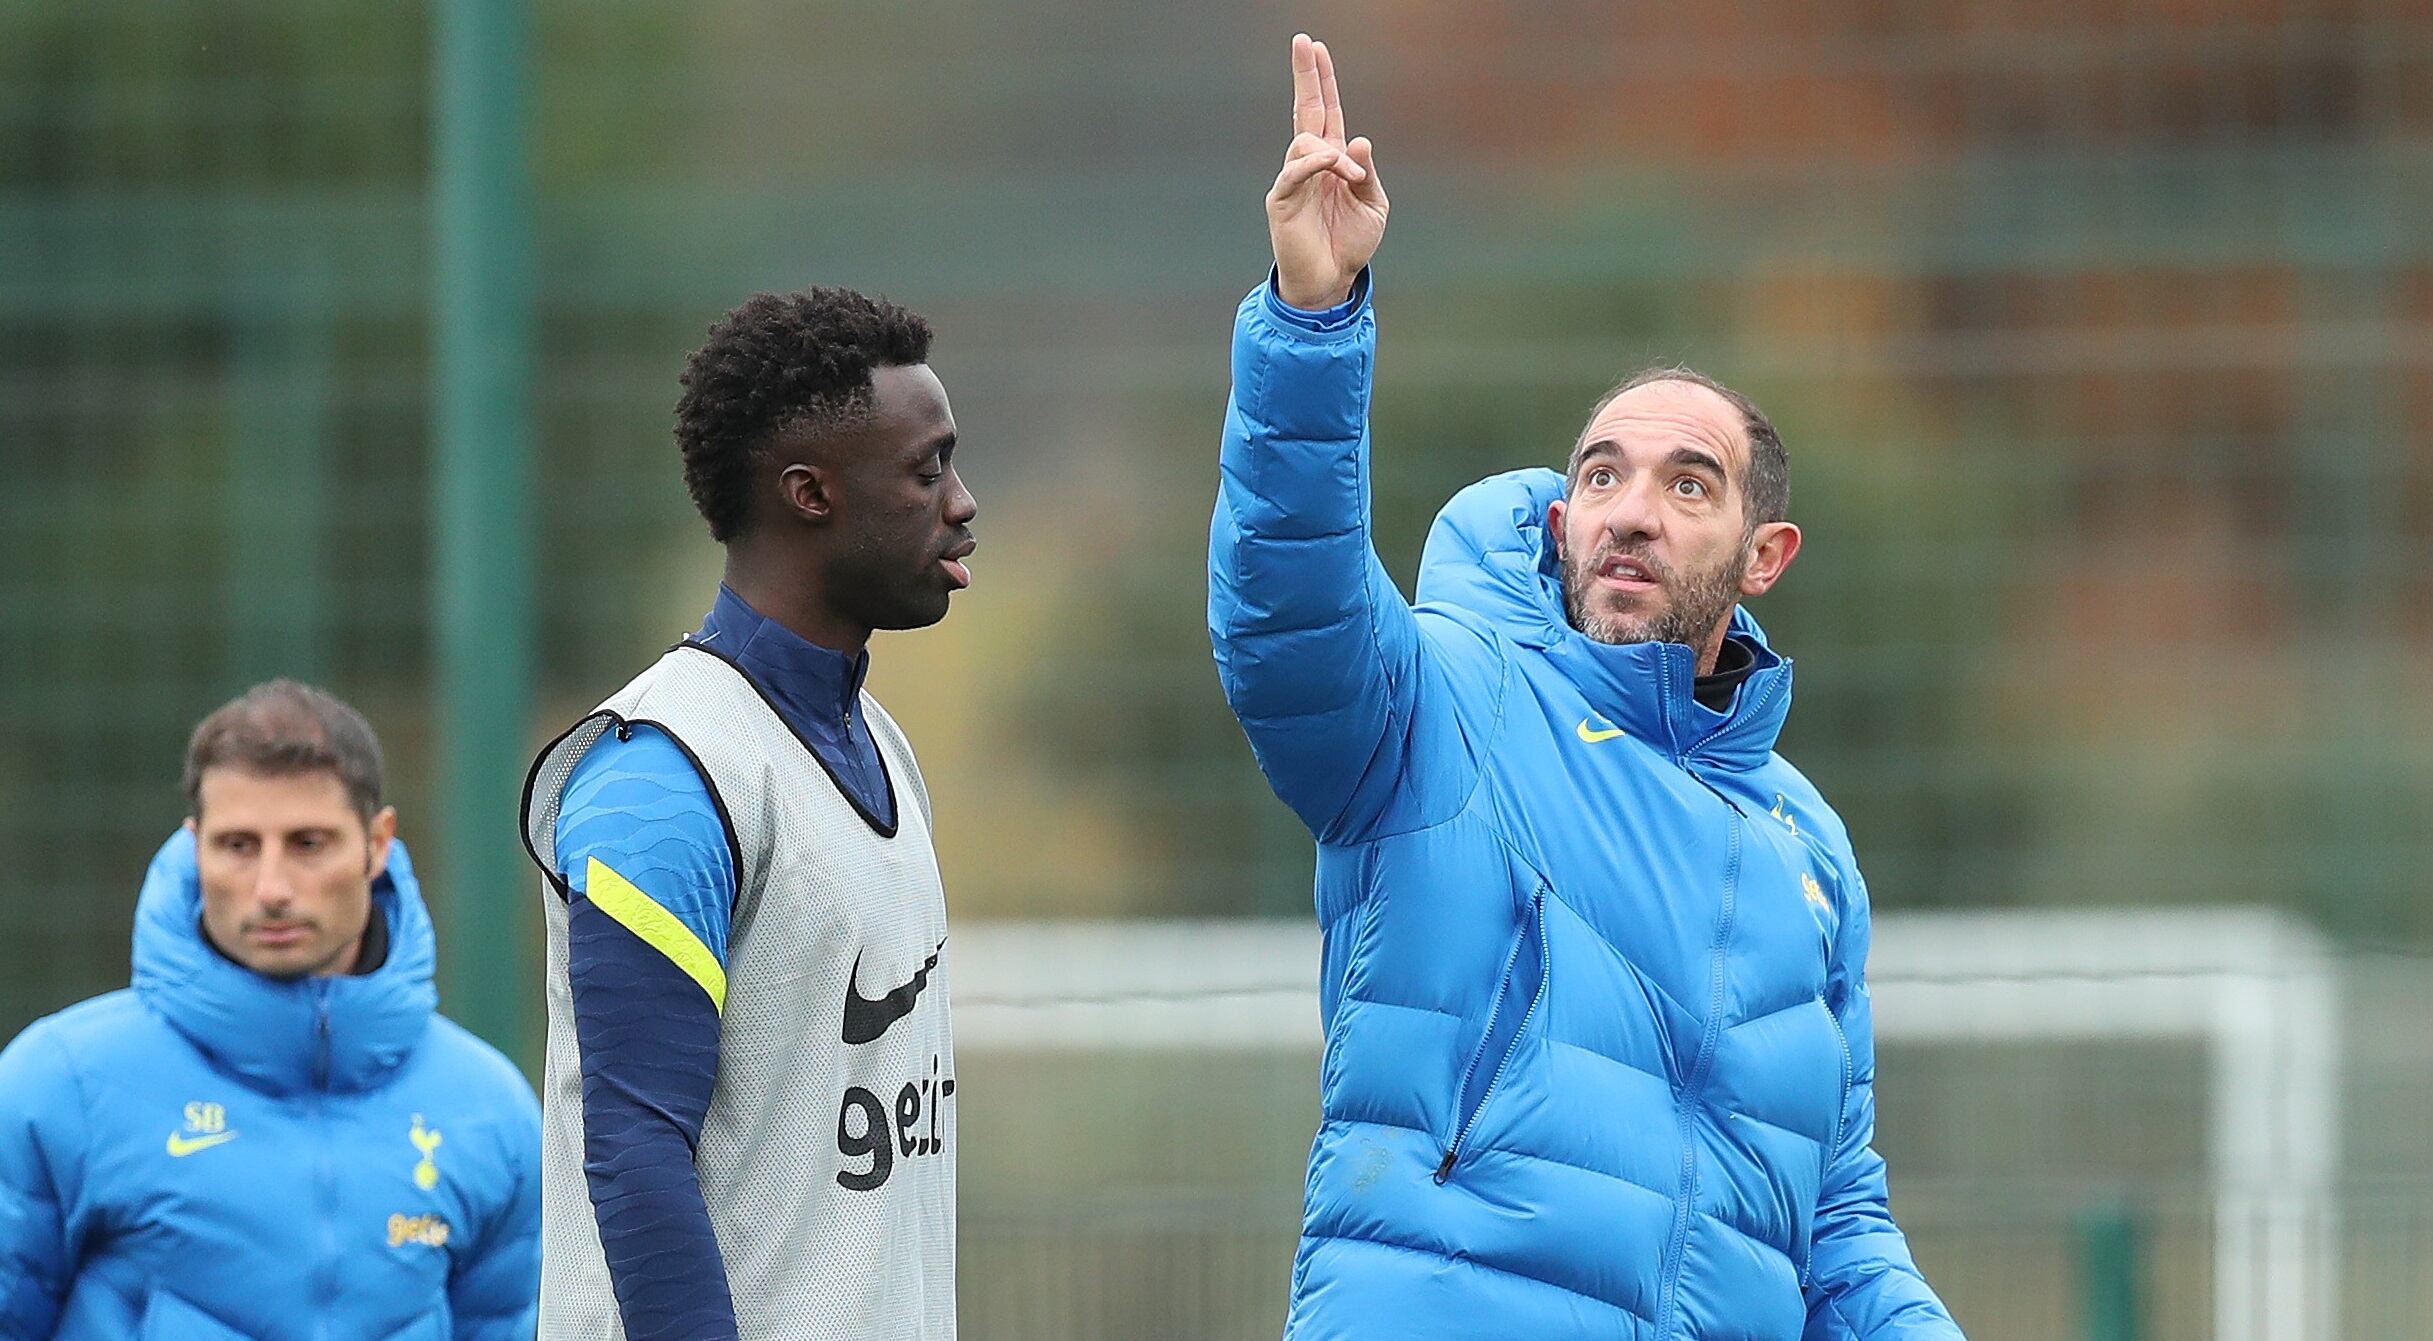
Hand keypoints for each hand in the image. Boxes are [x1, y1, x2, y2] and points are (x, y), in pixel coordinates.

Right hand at [1266, 34, 1387, 311]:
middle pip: (1305, 110)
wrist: (1332, 281)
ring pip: (1305, 143)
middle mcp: (1311, 165)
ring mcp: (1294, 181)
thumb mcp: (1373, 205)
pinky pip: (1295, 172)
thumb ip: (1367, 173)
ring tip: (1352, 178)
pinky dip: (1316, 164)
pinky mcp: (1282, 200)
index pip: (1325, 111)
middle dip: (1305, 77)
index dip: (1322, 81)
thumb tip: (1359, 140)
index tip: (1317, 48)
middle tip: (1303, 42)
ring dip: (1333, 153)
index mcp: (1333, 161)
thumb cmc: (1351, 244)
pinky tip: (1334, 166)